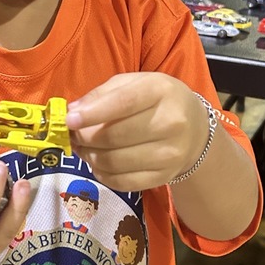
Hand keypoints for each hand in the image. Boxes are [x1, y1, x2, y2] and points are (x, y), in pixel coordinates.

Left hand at [66, 73, 209, 191]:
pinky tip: (98, 163)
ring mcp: (169, 154)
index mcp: (160, 91)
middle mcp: (170, 123)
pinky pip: (123, 182)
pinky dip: (102, 174)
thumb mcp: (133, 83)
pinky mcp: (164, 177)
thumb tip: (72, 113)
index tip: (69, 120)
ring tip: (83, 148)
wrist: (195, 128)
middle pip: (114, 136)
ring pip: (115, 162)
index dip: (92, 113)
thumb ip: (101, 94)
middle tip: (72, 135)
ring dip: (89, 156)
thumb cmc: (157, 100)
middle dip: (85, 137)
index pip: (123, 103)